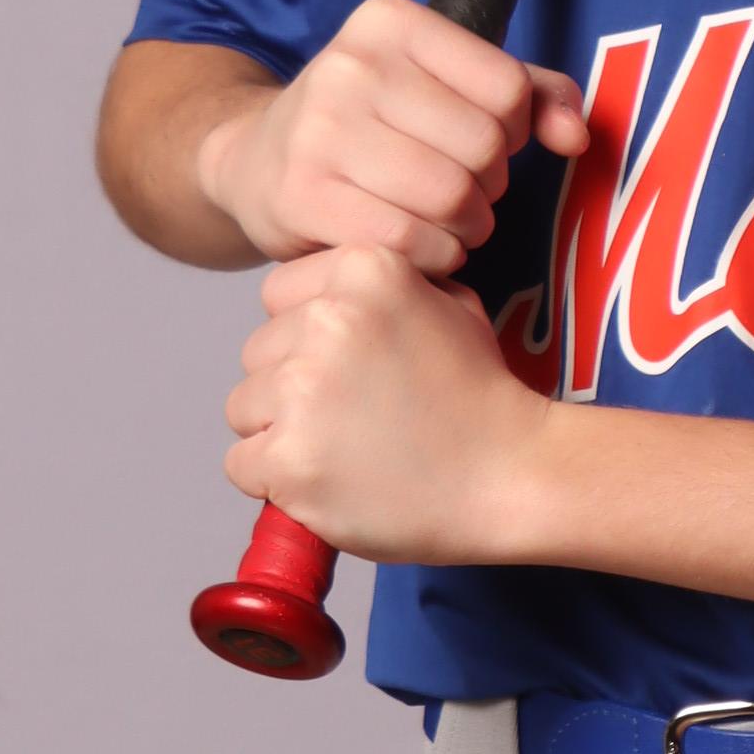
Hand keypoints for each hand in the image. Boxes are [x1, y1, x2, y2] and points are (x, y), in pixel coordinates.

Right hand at [193, 0, 587, 269]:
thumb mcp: (446, 83)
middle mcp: (350, 65)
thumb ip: (531, 94)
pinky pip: (409, 242)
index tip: (485, 143)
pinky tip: (418, 247)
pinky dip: (433, 257)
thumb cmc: (372, 122)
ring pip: (450, 198)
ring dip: (466, 227)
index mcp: (391, 21)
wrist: (257, 160)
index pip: (508, 89)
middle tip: (463, 193)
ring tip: (446, 222)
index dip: (515, 132)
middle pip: (483, 148)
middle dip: (489, 186)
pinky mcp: (302, 195)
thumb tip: (576, 136)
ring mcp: (319, 130)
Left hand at [225, 243, 553, 564]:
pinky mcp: (290, 458)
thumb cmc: (481, 398)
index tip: (350, 368)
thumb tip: (329, 294)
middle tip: (355, 418)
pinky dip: (276, 482)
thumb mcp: (450, 305)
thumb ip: (385, 287)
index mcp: (364, 270)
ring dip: (280, 434)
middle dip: (291, 387)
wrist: (511, 476)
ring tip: (345, 452)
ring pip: (243, 409)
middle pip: (256, 354)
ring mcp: (304, 391)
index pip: (277, 295)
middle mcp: (327, 319)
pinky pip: (242, 465)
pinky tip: (329, 482)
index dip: (306, 336)